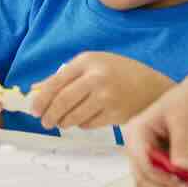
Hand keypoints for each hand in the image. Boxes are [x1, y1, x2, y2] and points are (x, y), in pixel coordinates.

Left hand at [31, 51, 169, 131]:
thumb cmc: (119, 73)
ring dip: (63, 122)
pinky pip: (88, 124)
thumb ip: (65, 76)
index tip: (34, 110)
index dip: (42, 98)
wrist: (152, 87)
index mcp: (88, 61)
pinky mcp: (115, 115)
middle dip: (50, 115)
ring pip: (74, 116)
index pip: (56, 82)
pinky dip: (81, 124)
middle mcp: (97, 78)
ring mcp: (107, 97)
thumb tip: (36, 89)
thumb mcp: (93, 64)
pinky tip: (82, 120)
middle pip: (63, 101)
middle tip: (45, 121)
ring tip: (60, 123)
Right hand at [123, 79, 187, 186]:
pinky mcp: (161, 165)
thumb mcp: (183, 121)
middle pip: (141, 178)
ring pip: (150, 185)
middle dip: (162, 186)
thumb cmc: (187, 104)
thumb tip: (182, 167)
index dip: (158, 175)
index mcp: (136, 133)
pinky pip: (163, 183)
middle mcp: (138, 148)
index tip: (178, 180)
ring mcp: (149, 158)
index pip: (140, 161)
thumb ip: (182, 144)